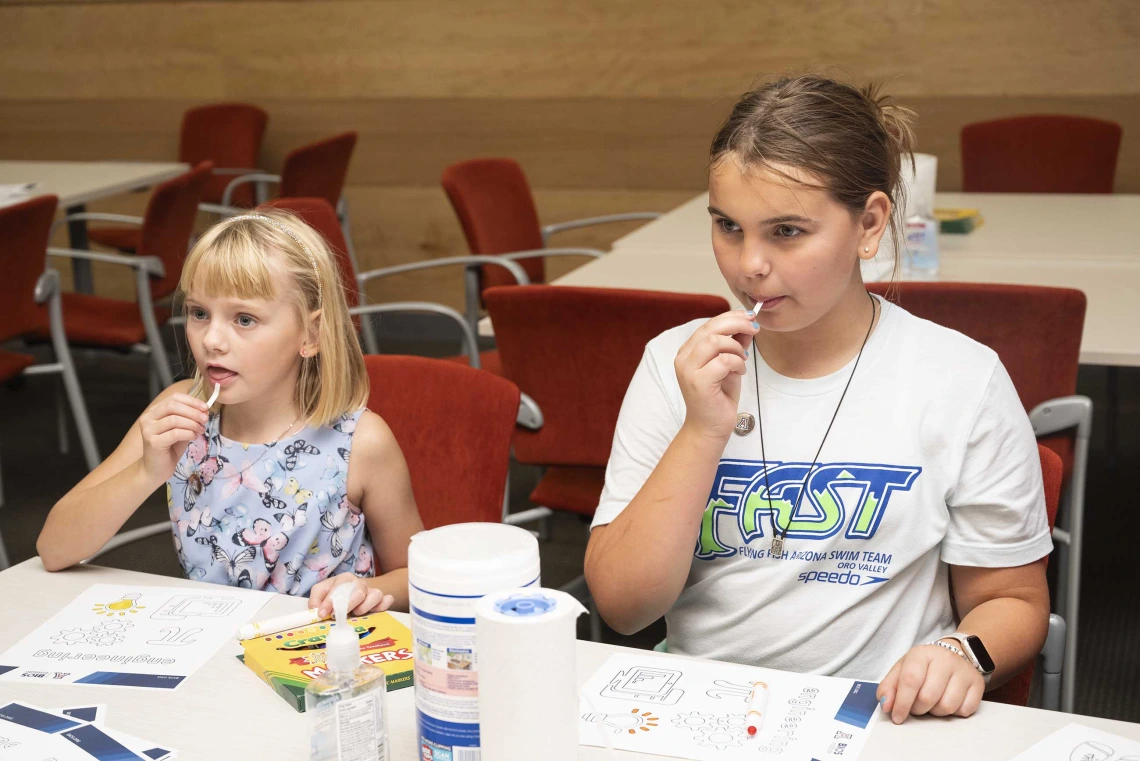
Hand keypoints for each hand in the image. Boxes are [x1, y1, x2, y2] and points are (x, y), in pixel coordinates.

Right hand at [139, 392, 208, 484]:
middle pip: (173, 406)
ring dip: (192, 423)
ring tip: (201, 430)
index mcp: (154, 411)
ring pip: (174, 419)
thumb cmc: (170, 448)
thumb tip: (204, 409)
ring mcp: (148, 430)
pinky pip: (175, 433)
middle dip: (193, 411)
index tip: (205, 407)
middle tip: (205, 418)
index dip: (191, 401)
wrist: (156, 469)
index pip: (173, 398)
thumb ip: (188, 418)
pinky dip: (188, 433)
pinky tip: (194, 437)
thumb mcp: (181, 429)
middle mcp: (148, 418)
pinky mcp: (153, 442)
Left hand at [309, 572, 393, 618]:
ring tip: (356, 614)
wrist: (353, 590)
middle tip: (338, 616)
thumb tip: (315, 610)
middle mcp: (359, 583)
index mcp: (344, 579)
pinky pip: (386, 600)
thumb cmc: (335, 592)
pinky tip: (377, 610)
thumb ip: (315, 599)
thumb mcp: (321, 592)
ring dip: (365, 606)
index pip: (338, 588)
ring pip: (375, 595)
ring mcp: (371, 591)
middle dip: (348, 604)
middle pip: (358, 591)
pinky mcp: (380, 600)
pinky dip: (384, 605)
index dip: (329, 601)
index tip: (323, 613)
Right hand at [674, 310, 758, 440]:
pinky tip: (740, 372)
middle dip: (737, 324)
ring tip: (743, 360)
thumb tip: (748, 324)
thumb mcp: (729, 365)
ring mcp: (688, 370)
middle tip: (754, 328)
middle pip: (711, 328)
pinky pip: (723, 361)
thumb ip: (735, 345)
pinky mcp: (698, 382)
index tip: (749, 317)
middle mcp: (684, 358)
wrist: (710, 427)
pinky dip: (737, 363)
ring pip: (715, 342)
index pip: (708, 324)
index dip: (730, 316)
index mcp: (688, 351)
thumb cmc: (718, 398)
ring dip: (736, 348)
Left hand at [877, 642, 984, 723]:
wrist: (953, 656)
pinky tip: (948, 701)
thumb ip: (889, 687)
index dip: (902, 703)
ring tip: (932, 702)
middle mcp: (945, 659)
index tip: (897, 717)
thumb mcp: (901, 670)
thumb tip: (886, 705)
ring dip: (936, 712)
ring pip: (947, 706)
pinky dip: (954, 713)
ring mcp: (964, 671)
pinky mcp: (978, 684)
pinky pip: (965, 710)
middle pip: (928, 696)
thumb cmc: (923, 667)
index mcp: (922, 654)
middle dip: (918, 709)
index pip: (910, 680)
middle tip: (916, 707)